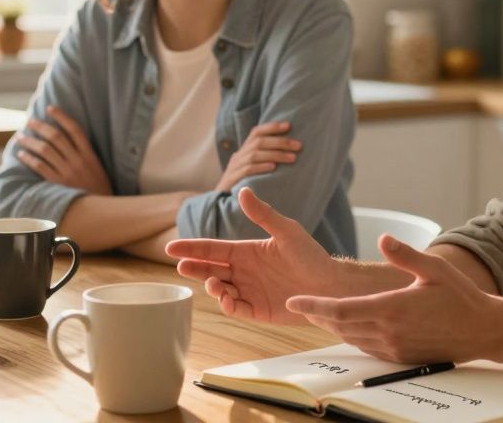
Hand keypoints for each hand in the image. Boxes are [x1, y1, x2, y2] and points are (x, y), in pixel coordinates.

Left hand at [17, 105, 112, 195]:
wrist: (103, 210)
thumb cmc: (100, 190)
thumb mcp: (97, 168)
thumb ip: (85, 155)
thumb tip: (68, 142)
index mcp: (90, 155)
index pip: (75, 129)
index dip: (62, 117)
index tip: (51, 108)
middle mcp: (78, 160)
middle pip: (56, 137)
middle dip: (41, 127)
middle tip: (30, 121)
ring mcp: (68, 172)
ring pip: (45, 150)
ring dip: (30, 141)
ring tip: (21, 137)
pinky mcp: (58, 184)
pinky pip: (40, 167)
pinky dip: (29, 158)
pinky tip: (22, 154)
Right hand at [166, 187, 337, 324]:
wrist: (331, 285)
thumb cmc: (311, 255)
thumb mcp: (287, 231)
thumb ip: (264, 214)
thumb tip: (243, 191)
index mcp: (246, 251)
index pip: (212, 249)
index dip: (191, 248)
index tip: (171, 247)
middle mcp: (243, 271)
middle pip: (210, 269)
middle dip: (194, 268)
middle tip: (182, 267)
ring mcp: (248, 291)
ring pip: (219, 290)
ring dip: (211, 286)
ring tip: (214, 283)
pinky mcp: (257, 310)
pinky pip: (235, 309)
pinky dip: (227, 305)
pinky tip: (225, 298)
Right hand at [214, 121, 301, 193]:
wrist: (221, 205)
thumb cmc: (245, 187)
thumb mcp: (254, 170)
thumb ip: (266, 160)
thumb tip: (292, 152)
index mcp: (244, 151)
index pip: (256, 132)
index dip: (272, 127)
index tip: (289, 126)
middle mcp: (238, 156)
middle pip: (259, 142)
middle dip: (280, 142)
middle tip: (299, 146)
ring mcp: (234, 168)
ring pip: (254, 155)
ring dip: (275, 154)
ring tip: (292, 158)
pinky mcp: (231, 181)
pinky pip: (246, 170)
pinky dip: (261, 167)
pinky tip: (273, 168)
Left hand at [286, 236, 498, 363]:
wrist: (483, 331)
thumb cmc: (460, 296)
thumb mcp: (434, 269)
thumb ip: (405, 254)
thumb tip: (383, 237)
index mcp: (392, 308)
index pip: (341, 310)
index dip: (314, 306)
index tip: (294, 300)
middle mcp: (389, 332)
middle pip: (340, 326)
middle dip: (318, 316)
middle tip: (301, 305)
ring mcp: (394, 348)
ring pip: (352, 338)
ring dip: (333, 327)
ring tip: (319, 314)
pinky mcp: (401, 357)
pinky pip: (367, 348)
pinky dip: (352, 336)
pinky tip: (349, 326)